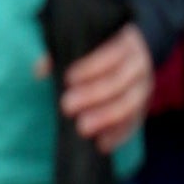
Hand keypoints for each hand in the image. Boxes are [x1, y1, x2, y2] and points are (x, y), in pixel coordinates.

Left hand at [46, 22, 152, 153]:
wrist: (137, 53)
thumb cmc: (104, 45)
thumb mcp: (88, 40)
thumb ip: (64, 52)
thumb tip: (39, 71)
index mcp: (127, 42)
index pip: (111, 54)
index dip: (90, 68)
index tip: (67, 79)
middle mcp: (139, 65)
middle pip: (119, 82)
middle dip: (92, 95)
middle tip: (66, 106)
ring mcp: (144, 89)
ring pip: (129, 106)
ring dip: (105, 118)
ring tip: (81, 128)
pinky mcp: (144, 109)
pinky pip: (134, 124)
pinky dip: (118, 135)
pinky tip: (101, 143)